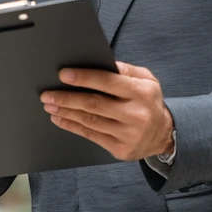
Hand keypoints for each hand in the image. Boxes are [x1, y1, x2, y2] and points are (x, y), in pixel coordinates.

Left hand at [40, 61, 174, 161]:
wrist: (164, 134)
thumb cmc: (148, 101)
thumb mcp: (146, 79)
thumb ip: (124, 69)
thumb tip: (98, 62)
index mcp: (141, 92)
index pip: (108, 82)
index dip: (84, 78)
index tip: (63, 74)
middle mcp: (136, 113)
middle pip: (94, 104)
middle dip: (67, 98)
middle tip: (47, 93)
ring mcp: (128, 134)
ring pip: (89, 121)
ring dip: (65, 112)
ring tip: (49, 104)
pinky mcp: (120, 149)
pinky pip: (90, 136)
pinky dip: (71, 126)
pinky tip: (59, 118)